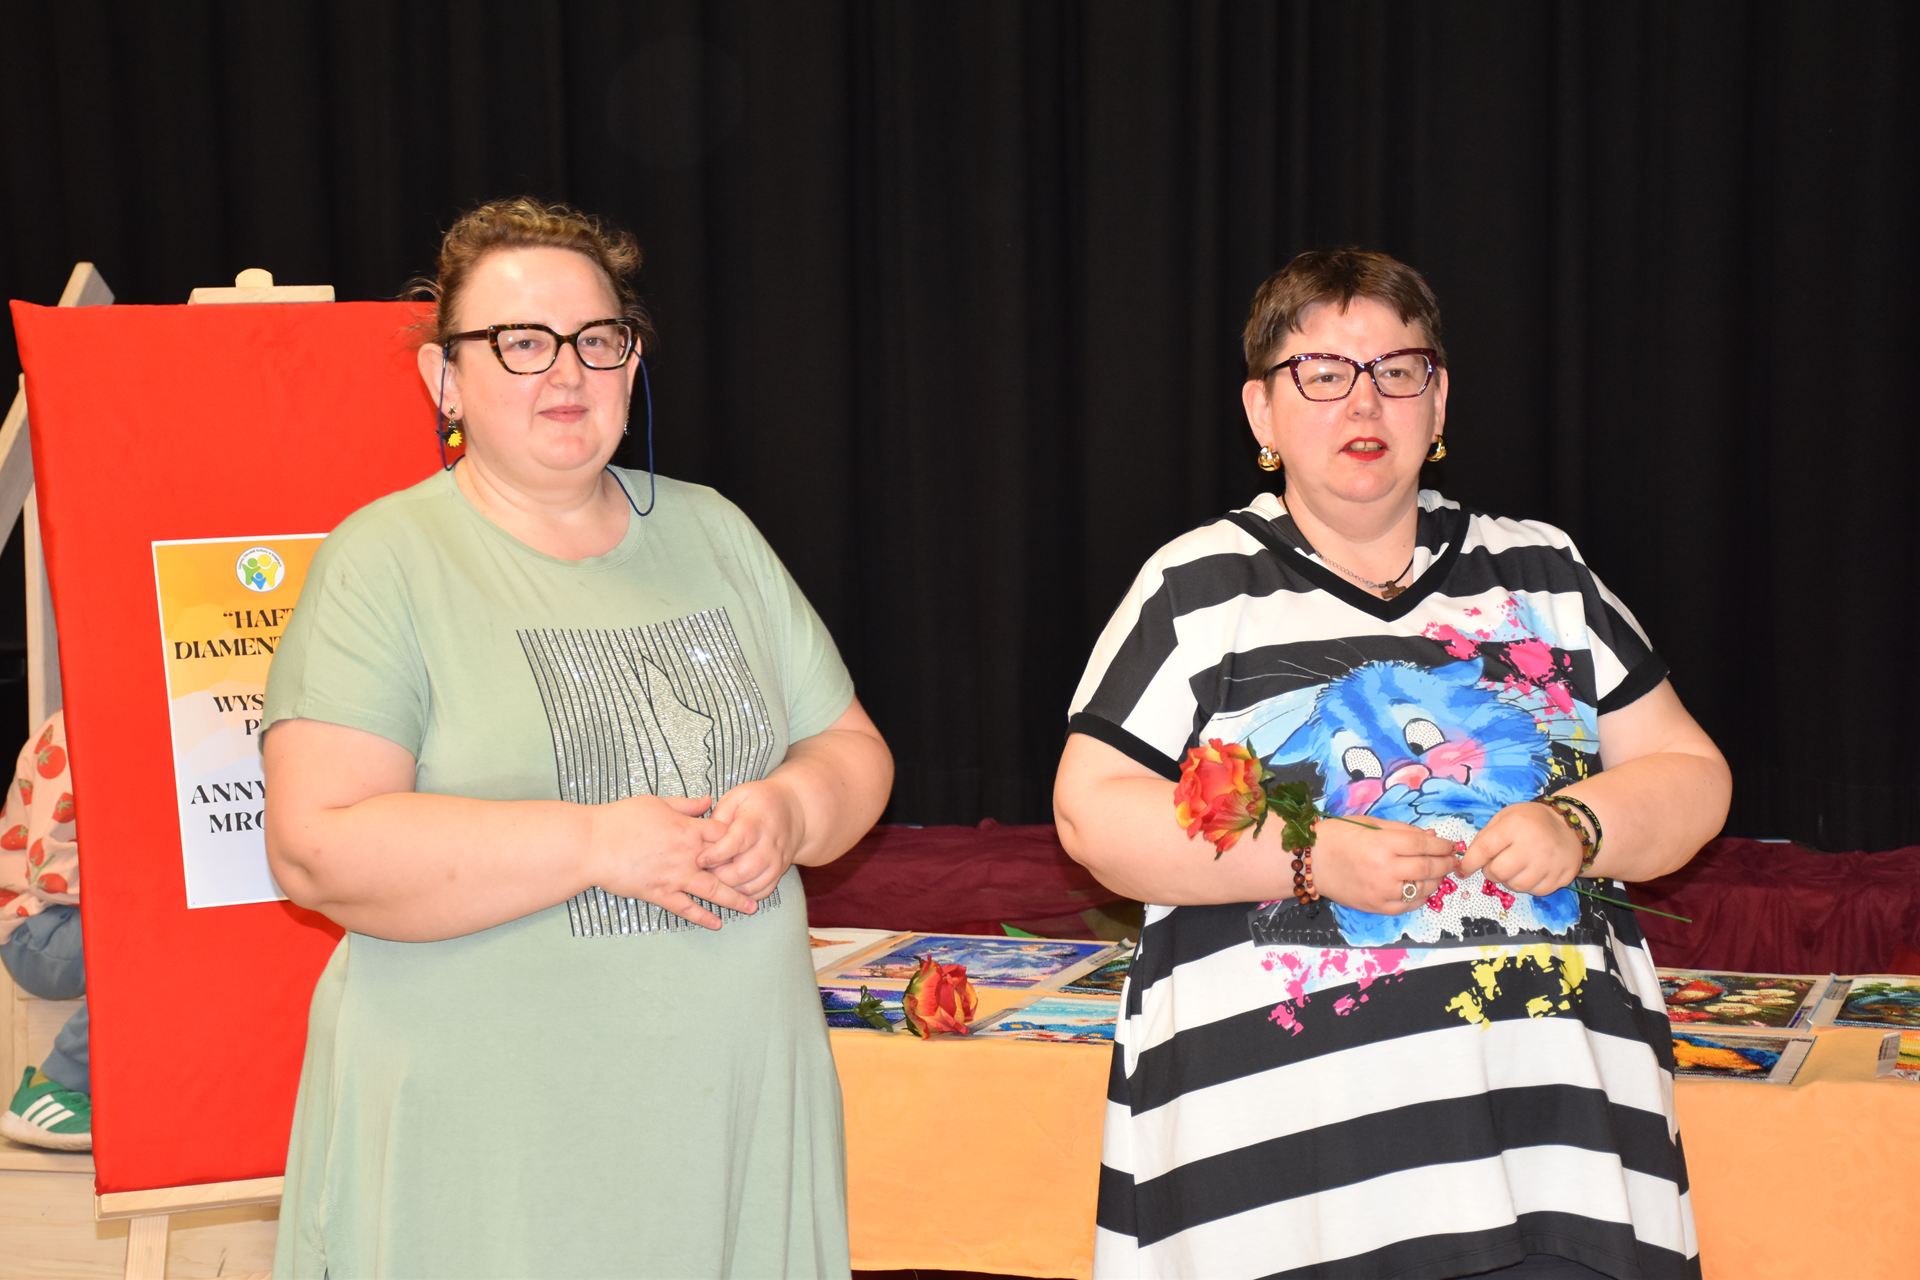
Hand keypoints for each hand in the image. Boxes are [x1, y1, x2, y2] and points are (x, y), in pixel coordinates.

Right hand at [587, 794, 753, 929]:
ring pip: (712, 890)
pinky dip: (703, 917)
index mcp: (687, 829)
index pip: (725, 835)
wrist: (592, 844)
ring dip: (734, 900)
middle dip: (747, 874)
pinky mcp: (659, 893)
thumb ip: (686, 804)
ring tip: (752, 908)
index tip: (754, 844)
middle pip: (727, 866)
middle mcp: (687, 855)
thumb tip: (710, 800)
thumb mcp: (656, 802)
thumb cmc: (620, 819)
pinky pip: (686, 908)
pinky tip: (717, 923)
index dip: (741, 840)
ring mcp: (674, 876)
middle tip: (766, 882)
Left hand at [699, 779, 805, 899]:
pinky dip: (745, 894)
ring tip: (716, 878)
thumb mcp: (737, 796)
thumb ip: (719, 816)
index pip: (737, 842)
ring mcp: (777, 861)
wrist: (795, 811)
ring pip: (751, 885)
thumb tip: (705, 840)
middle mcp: (769, 844)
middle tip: (704, 871)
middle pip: (743, 870)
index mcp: (756, 822)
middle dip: (719, 875)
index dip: (717, 854)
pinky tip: (732, 886)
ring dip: (730, 888)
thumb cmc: (759, 801)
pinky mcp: (779, 872)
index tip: (700, 860)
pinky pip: (762, 892)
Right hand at [1309, 816, 1457, 913]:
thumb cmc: (1338, 836)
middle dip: (1446, 863)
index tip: (1451, 845)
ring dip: (1438, 880)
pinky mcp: (1377, 907)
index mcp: (1382, 844)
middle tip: (1453, 860)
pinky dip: (1422, 897)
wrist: (1310, 861)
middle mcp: (1385, 870)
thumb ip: (1403, 831)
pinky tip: (1424, 888)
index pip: (1424, 846)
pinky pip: (1409, 905)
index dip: (1443, 845)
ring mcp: (1382, 891)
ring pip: (1423, 888)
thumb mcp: (1370, 824)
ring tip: (1439, 873)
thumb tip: (1433, 838)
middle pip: (1428, 868)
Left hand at [1456, 801, 1584, 895]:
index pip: (1484, 849)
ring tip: (1514, 868)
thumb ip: (1486, 835)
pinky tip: (1530, 872)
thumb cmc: (1531, 821)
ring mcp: (1549, 864)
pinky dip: (1528, 885)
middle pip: (1499, 873)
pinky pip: (1535, 891)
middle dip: (1490, 872)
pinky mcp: (1561, 877)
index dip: (1470, 863)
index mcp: (1515, 826)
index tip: (1463, 870)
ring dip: (1509, 880)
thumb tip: (1468, 859)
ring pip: (1516, 886)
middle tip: (1494, 865)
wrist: (1571, 827)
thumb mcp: (1506, 817)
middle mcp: (1533, 845)